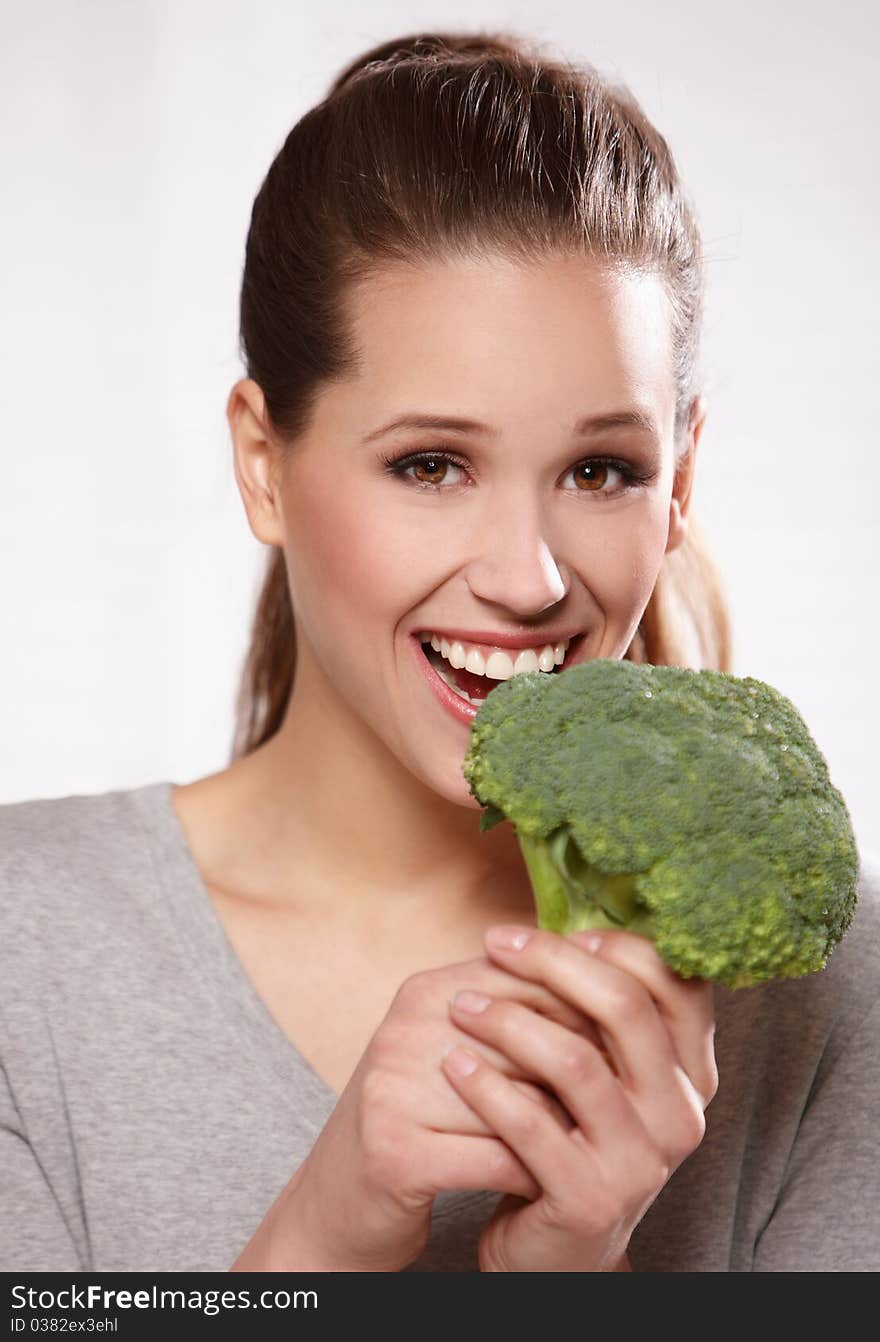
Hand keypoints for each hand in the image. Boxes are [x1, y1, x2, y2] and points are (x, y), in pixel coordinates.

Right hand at [242, 952, 603, 1271]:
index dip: (587, 1015)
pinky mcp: (395, 1153)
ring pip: (523, 1102)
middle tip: (618, 1105)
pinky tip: (545, 1184)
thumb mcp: (455, 1048)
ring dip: (561, 1132)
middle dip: (580, 1078)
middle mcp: (405, 1028)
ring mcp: (395, 1090)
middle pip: (532, 1040)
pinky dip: (532, 1175)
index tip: (626, 1048)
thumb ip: (514, 1012)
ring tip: (586, 1146)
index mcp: (426, 991)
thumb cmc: (416, 1117)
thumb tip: (611, 985)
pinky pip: (499, 1157)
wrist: (339, 1200)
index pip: (529, 982)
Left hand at [442, 924, 717, 1271]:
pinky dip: (486, 1086)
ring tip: (459, 1005)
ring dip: (507, 1022)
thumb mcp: (600, 1072)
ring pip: (575, 1061)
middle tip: (494, 943)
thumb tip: (561, 918)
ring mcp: (642, 1162)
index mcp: (689, 1072)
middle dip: (551, 962)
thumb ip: (596, 1011)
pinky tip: (453, 1063)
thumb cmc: (569, 1136)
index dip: (609, 943)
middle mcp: (681, 1114)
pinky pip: (531, 1125)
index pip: (673, 980)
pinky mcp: (591, 1199)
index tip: (543, 933)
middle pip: (625, 1007)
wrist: (553, 1248)